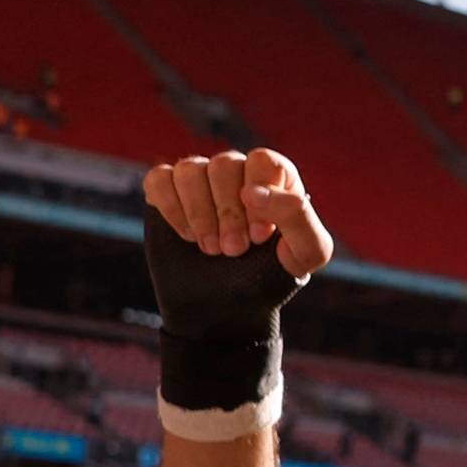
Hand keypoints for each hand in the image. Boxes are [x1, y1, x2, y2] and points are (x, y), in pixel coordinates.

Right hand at [142, 148, 334, 274]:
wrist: (230, 305)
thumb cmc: (274, 275)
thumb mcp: (307, 254)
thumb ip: (297, 216)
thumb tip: (253, 191)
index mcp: (276, 179)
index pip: (263, 161)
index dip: (260, 194)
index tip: (259, 236)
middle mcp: (238, 172)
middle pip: (224, 164)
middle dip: (227, 213)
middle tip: (234, 250)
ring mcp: (201, 181)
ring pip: (190, 169)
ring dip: (199, 213)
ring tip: (212, 247)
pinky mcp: (168, 193)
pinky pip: (160, 179)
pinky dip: (171, 209)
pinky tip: (187, 236)